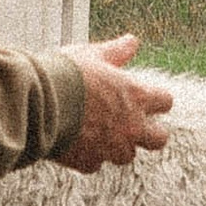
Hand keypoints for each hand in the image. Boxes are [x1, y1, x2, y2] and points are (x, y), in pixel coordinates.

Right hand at [57, 33, 173, 171]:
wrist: (40, 101)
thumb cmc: (68, 74)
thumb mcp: (94, 54)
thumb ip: (117, 51)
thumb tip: (132, 42)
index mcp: (136, 96)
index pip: (165, 102)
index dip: (157, 100)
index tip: (148, 98)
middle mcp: (130, 126)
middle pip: (159, 139)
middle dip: (152, 134)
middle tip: (137, 125)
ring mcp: (111, 147)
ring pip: (126, 155)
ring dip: (118, 146)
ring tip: (102, 134)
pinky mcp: (89, 161)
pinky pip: (96, 163)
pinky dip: (89, 156)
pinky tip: (78, 143)